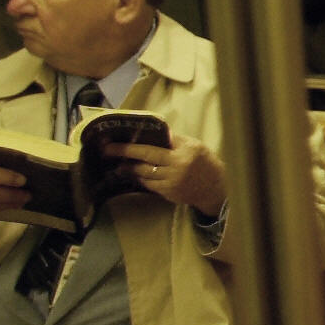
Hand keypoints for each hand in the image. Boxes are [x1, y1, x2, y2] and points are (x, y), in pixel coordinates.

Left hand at [106, 133, 225, 213]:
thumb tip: (155, 130)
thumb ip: (175, 139)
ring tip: (118, 164)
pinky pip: (149, 184)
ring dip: (129, 168)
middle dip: (124, 154)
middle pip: (145, 159)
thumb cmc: (206, 163)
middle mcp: (177, 167)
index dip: (134, 145)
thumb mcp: (195, 146)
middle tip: (107, 150)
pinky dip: (140, 178)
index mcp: (183, 152)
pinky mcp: (168, 193)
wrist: (217, 189)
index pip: (155, 146)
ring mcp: (171, 182)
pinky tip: (134, 174)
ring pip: (143, 174)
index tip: (117, 141)